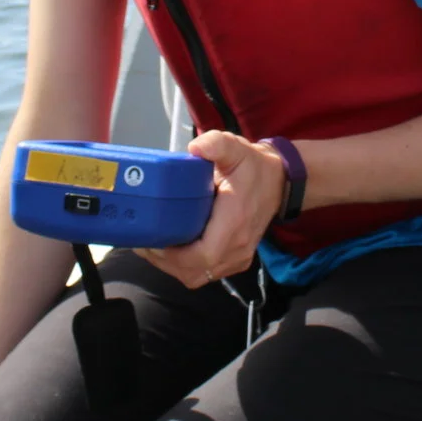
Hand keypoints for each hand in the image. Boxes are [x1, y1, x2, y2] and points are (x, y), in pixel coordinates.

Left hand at [138, 130, 281, 288]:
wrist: (278, 182)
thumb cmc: (252, 167)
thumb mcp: (235, 149)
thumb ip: (217, 144)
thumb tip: (195, 148)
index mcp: (235, 223)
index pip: (202, 256)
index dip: (172, 256)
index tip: (151, 241)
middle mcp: (237, 248)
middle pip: (194, 271)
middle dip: (163, 261)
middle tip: (143, 242)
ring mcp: (237, 258)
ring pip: (197, 276)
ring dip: (171, 266)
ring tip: (152, 246)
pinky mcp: (234, 261)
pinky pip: (204, 273)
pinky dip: (183, 266)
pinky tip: (170, 249)